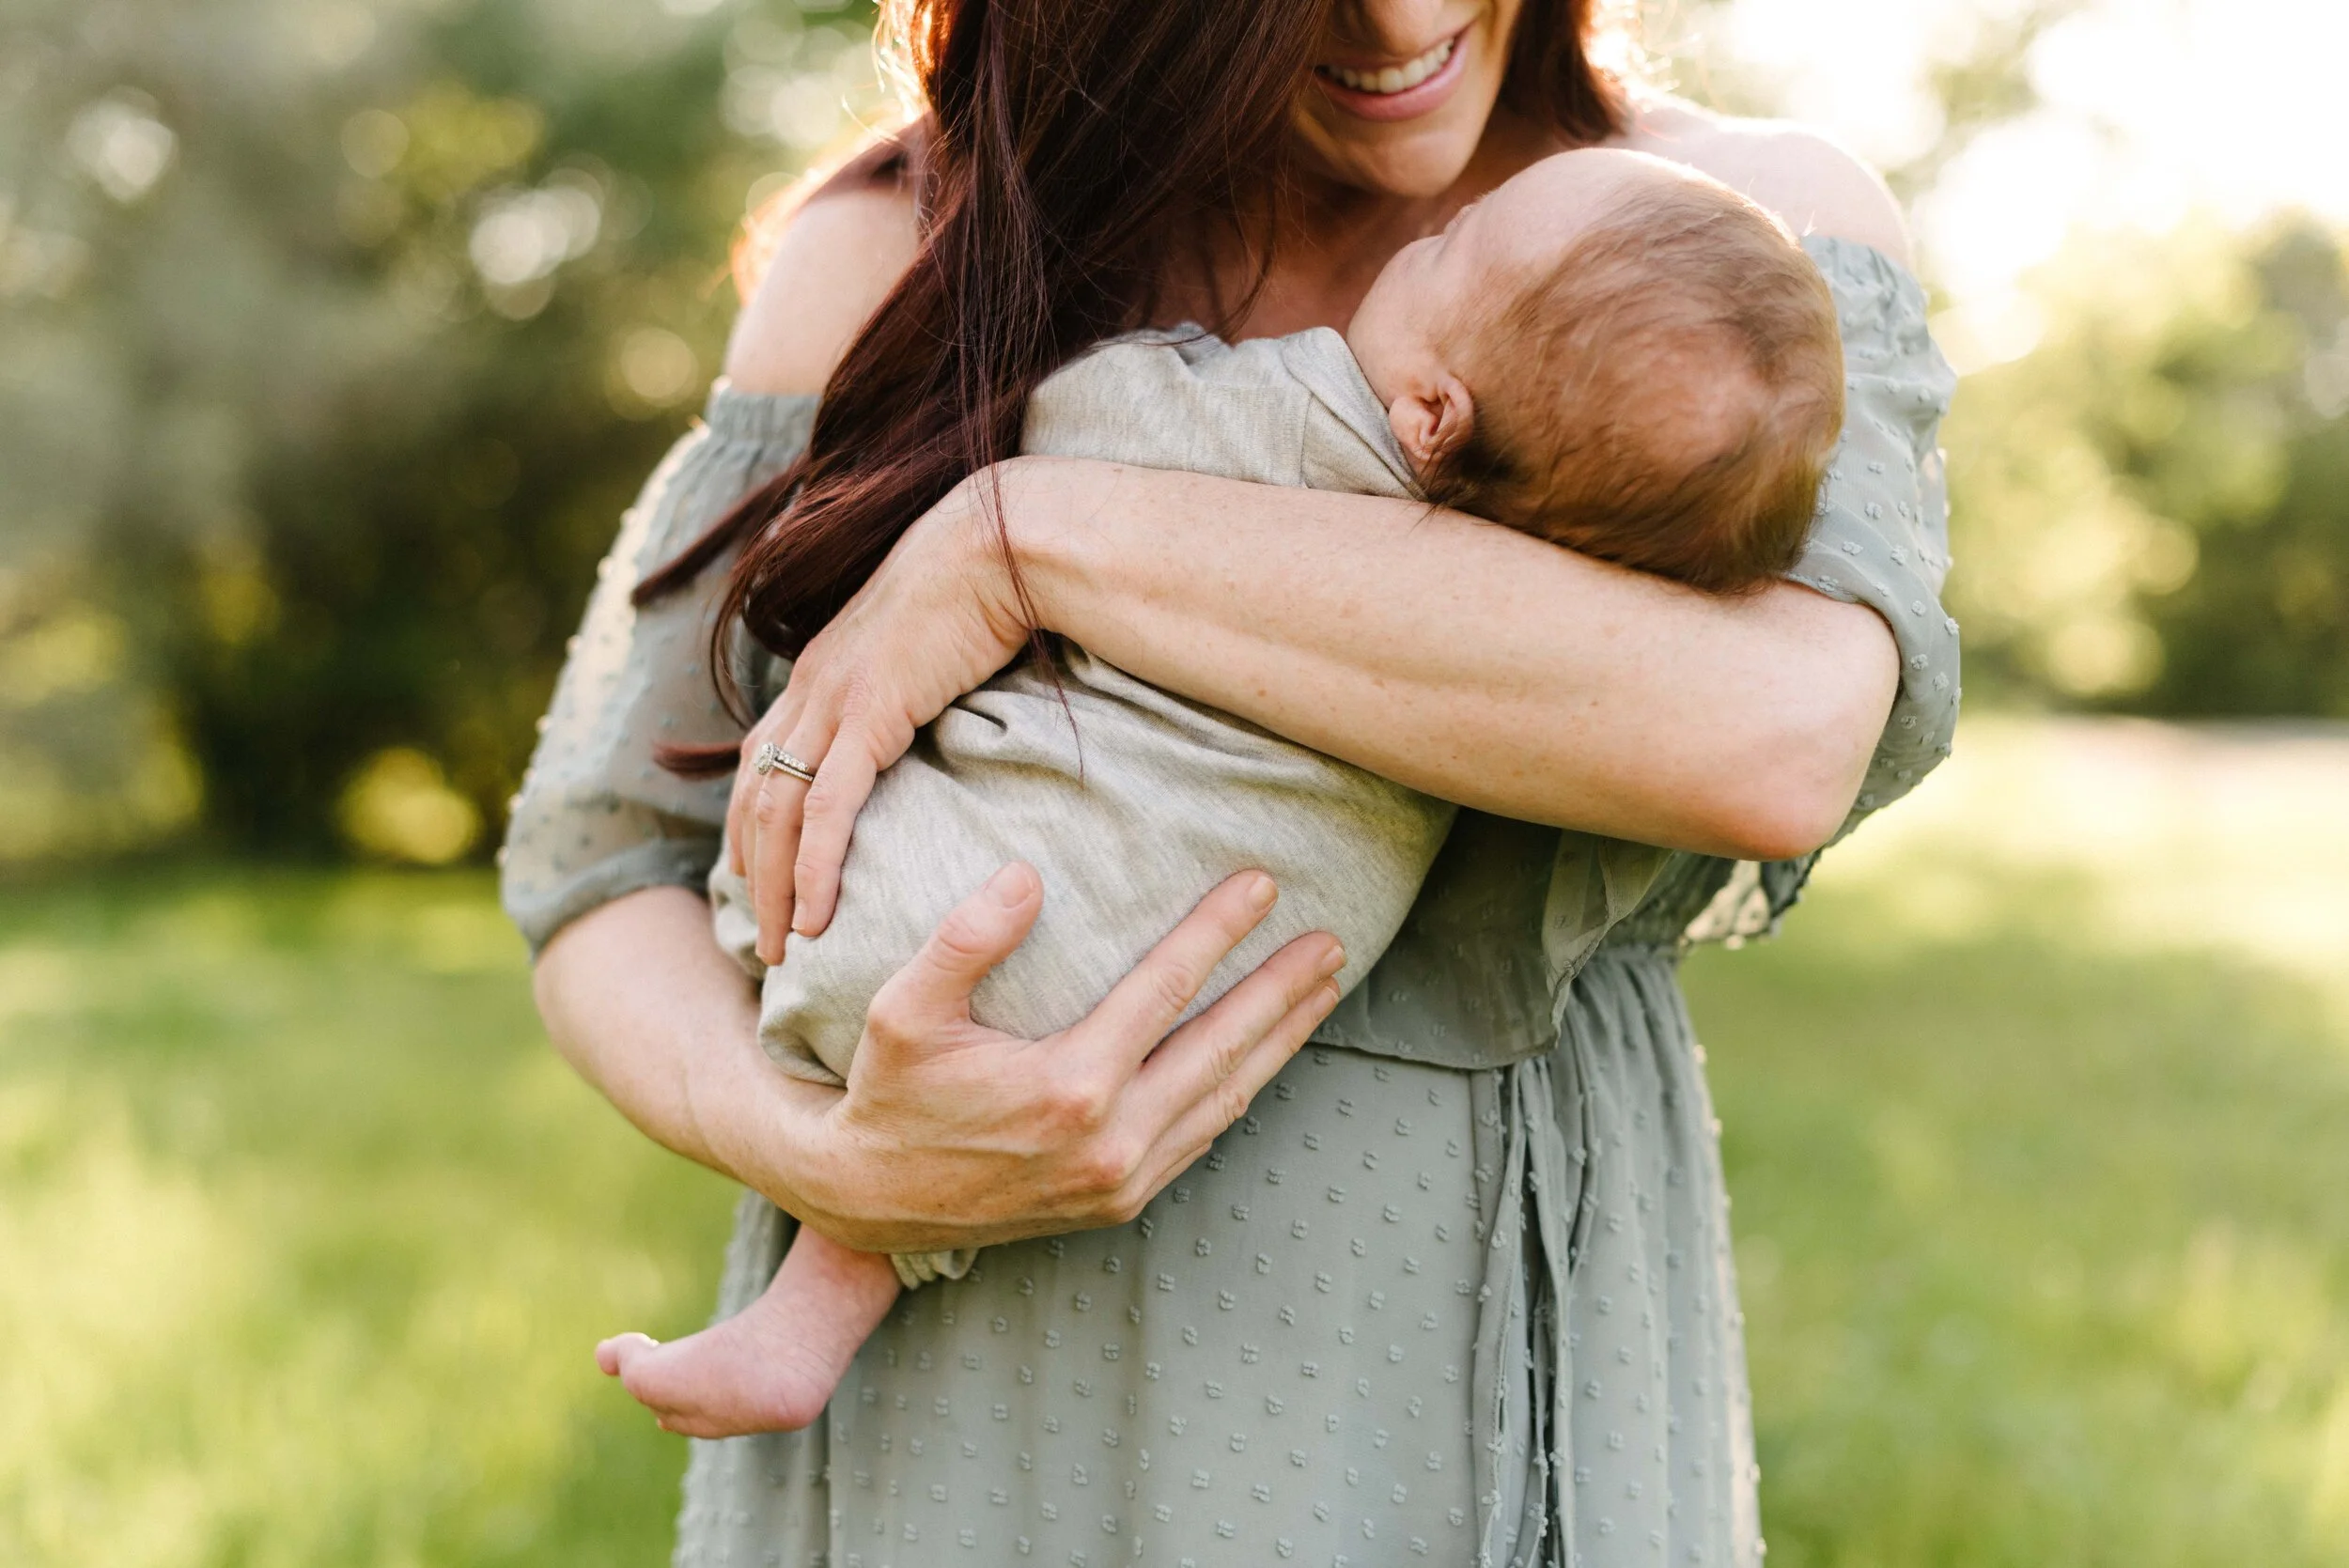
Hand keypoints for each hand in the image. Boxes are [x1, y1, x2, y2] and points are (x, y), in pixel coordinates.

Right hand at [727, 862, 1345, 1253]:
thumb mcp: (903, 1010)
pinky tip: (1266, 1054)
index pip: (1167, 989)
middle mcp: (1110, 1140)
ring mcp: (1122, 1179)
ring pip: (1227, 1096)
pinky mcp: (1120, 1202)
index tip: (1263, 884)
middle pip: (1223, 1046)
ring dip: (1280, 1041)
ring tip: (1322, 990)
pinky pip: (1204, 1136)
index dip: (1219, 931)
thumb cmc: (888, 1092)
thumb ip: (964, 940)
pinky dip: (1242, 1088)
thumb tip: (1028, 876)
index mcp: (1068, 1086)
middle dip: (1283, 990)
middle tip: (1332, 941)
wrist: (869, 1201)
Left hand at [728, 466, 1035, 964]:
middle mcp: (810, 688)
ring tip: (785, 948)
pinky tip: (817, 915)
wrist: (1000, 546)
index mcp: (819, 675)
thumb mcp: (931, 654)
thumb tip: (930, 729)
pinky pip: (827, 805)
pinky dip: (814, 866)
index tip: (757, 883)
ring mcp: (833, 698)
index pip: (760, 764)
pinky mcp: (869, 711)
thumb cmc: (983, 595)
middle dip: (750, 874)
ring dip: (773, 887)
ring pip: (776, 811)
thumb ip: (913, 694)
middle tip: (762, 939)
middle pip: (753, 798)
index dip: (750, 828)